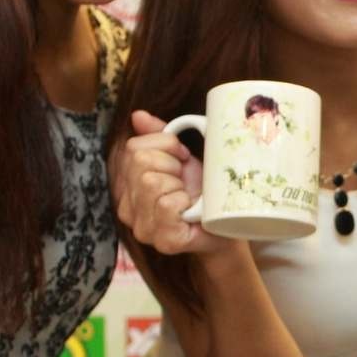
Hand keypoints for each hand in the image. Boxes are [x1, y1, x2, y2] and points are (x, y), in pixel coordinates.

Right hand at [112, 109, 231, 257]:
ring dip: (178, 183)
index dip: (164, 145)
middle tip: (185, 179)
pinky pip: (166, 204)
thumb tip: (138, 115)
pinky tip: (191, 210)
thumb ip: (158, 137)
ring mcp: (142, 228)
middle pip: (140, 162)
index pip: (132, 148)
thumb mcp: (182, 159)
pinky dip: (185, 201)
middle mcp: (127, 208)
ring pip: (150, 182)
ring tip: (188, 195)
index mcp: (127, 185)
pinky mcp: (163, 241)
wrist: (229, 225)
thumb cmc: (203, 192)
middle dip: (171, 163)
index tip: (182, 157)